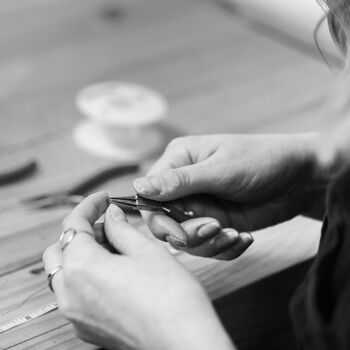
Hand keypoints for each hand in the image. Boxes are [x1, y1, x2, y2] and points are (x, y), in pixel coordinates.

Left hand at [43, 193, 233, 349]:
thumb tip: (111, 214)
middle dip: (83, 231)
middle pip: (61, 249)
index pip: (74, 225)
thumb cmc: (170, 295)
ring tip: (115, 246)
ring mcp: (76, 314)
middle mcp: (69, 293)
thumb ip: (121, 228)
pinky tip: (114, 270)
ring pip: (64, 272)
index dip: (88, 206)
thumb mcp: (146, 250)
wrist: (184, 341)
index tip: (103, 198)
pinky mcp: (87, 326)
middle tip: (111, 224)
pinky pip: (74, 293)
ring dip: (82, 253)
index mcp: (81, 268)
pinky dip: (86, 274)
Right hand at [134, 134, 326, 257]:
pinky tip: (244, 239)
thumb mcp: (221, 169)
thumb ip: (179, 181)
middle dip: (188, 233)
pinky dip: (224, 248)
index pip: (149, 195)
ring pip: (186, 239)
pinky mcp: (217, 223)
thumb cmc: (262, 160)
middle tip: (215, 229)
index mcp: (179, 161)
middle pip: (164, 222)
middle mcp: (184, 185)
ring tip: (235, 235)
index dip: (158, 218)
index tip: (178, 232)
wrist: (301, 178)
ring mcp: (201, 206)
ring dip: (209, 243)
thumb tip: (138, 186)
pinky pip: (208, 246)